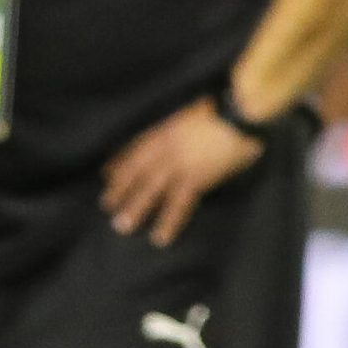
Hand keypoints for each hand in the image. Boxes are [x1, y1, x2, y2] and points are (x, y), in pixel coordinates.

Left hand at [102, 99, 263, 246]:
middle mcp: (168, 146)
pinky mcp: (195, 178)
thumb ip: (186, 125)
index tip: (106, 174)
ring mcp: (179, 163)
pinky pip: (177, 204)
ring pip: (150, 188)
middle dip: (121, 187)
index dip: (121, 161)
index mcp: (169, 128)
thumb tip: (182, 131)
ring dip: (135, 207)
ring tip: (121, 226)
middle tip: (106, 205)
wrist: (241, 113)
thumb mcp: (198, 111)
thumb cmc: (226, 110)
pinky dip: (168, 222)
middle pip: (138, 170)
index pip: (138, 147)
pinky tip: (160, 238)